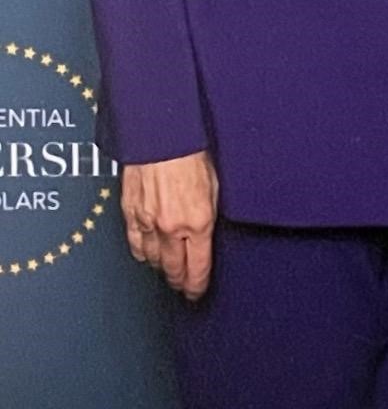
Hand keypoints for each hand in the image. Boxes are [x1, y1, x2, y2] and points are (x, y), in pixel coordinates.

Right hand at [120, 150, 218, 300]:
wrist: (160, 135)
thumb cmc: (192, 153)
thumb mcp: (214, 185)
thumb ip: (209, 214)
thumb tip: (206, 236)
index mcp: (198, 221)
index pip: (197, 267)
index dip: (196, 286)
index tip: (197, 293)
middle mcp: (172, 227)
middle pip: (173, 269)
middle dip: (180, 281)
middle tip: (183, 287)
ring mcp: (149, 223)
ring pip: (153, 261)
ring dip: (162, 268)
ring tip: (168, 271)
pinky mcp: (131, 214)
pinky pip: (136, 245)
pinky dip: (142, 254)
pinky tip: (148, 255)